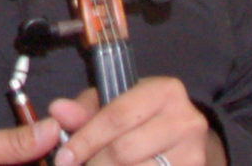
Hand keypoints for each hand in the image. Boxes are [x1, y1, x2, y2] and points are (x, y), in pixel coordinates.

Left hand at [49, 77, 218, 165]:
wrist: (183, 137)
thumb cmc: (141, 117)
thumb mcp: (114, 103)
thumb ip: (84, 109)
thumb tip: (57, 111)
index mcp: (164, 91)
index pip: (116, 118)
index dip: (85, 140)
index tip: (63, 158)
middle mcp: (186, 121)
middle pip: (124, 152)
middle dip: (94, 163)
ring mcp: (193, 153)